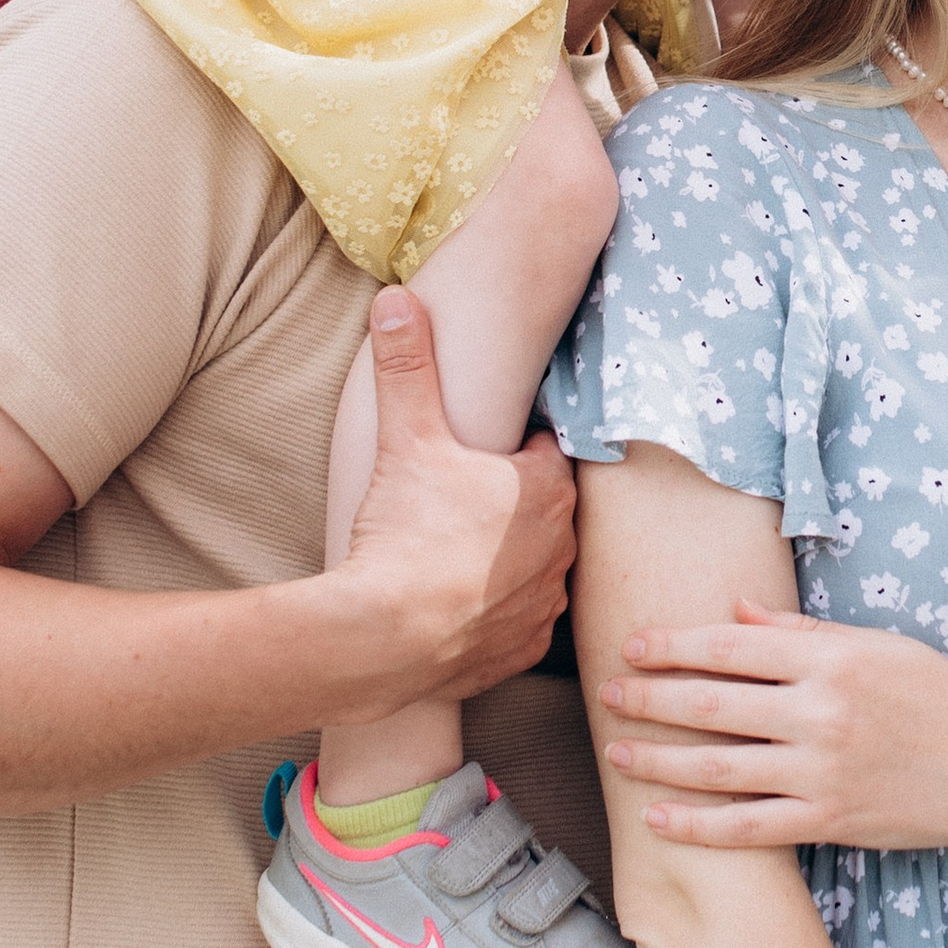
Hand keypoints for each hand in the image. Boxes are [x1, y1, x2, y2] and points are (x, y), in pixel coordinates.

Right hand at [328, 292, 575, 713]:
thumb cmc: (404, 532)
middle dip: (508, 502)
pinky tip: (456, 603)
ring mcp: (546, 601)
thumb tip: (397, 299)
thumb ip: (407, 365)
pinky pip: (517, 619)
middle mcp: (563, 545)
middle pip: (542, 508)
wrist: (383, 639)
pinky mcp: (524, 649)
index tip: (478, 452)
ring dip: (504, 558)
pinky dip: (493, 611)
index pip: (544, 450)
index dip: (509, 448)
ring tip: (453, 553)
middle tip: (458, 502)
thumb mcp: (405, 436)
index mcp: (547, 487)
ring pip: (534, 565)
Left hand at [603, 603, 947, 849]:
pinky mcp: (829, 822)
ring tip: (617, 754)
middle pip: (711, 706)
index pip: (730, 647)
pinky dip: (698, 826)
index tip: (633, 645)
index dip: (673, 645)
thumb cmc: (938, 695)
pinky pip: (748, 829)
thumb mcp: (877, 645)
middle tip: (606, 694)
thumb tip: (735, 614)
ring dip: (658, 763)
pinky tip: (659, 819)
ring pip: (718, 770)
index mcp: (830, 661)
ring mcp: (822, 774)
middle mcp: (820, 715)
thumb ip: (801, 634)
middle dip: (650, 699)